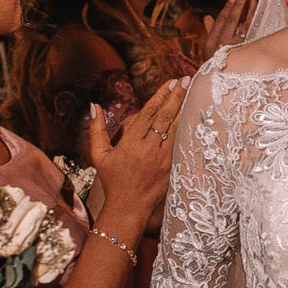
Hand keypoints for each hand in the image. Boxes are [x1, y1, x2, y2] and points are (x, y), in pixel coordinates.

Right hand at [86, 76, 191, 235]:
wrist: (129, 207)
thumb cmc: (113, 180)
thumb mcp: (99, 155)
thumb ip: (96, 129)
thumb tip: (94, 106)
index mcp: (131, 143)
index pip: (149, 113)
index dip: (161, 96)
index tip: (171, 82)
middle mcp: (148, 149)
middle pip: (165, 117)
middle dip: (176, 96)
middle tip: (186, 80)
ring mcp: (162, 159)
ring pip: (176, 129)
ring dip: (184, 109)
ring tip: (192, 93)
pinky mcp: (171, 167)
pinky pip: (181, 144)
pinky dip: (187, 129)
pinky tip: (193, 117)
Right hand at [198, 0, 258, 64]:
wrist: (225, 85)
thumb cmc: (217, 64)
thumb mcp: (211, 50)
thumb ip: (210, 31)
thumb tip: (207, 17)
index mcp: (214, 42)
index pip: (223, 19)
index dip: (230, 5)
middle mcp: (226, 44)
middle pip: (235, 17)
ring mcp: (238, 47)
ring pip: (246, 22)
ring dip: (250, 4)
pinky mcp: (249, 51)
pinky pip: (255, 30)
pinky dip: (258, 17)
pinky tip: (262, 6)